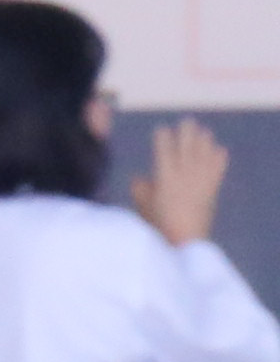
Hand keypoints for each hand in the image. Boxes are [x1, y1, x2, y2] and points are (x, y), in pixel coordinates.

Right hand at [139, 114, 227, 251]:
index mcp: (164, 176)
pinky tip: (221, 150)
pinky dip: (220, 159)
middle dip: (187, 133)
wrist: (184, 240)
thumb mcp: (142, 206)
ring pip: (204, 156)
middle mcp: (184, 174)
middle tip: (187, 121)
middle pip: (187, 148)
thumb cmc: (159, 224)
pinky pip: (218, 170)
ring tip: (204, 132)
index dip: (163, 138)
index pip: (164, 151)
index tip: (162, 128)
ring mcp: (200, 181)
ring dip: (204, 142)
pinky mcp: (212, 190)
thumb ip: (140, 189)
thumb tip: (139, 178)